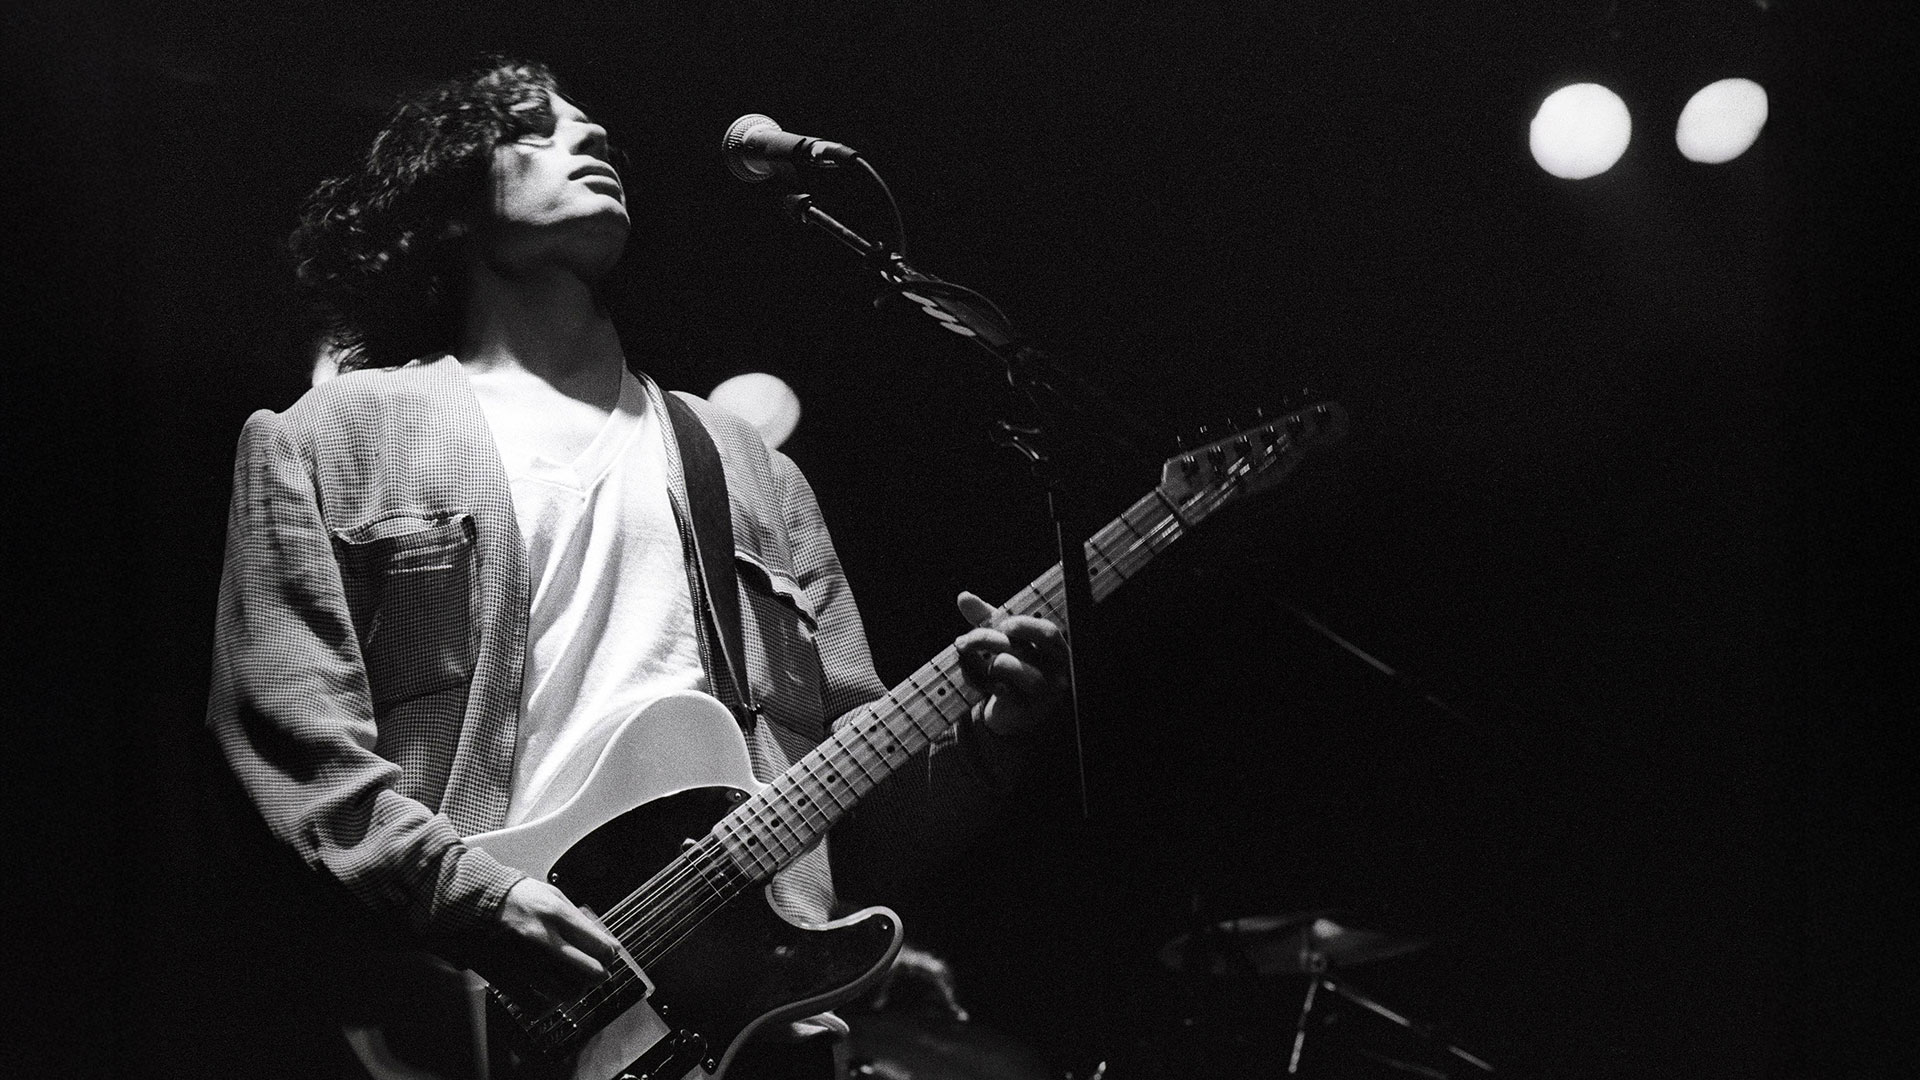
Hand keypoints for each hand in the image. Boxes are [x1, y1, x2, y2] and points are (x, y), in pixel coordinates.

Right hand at [470, 878, 623, 1003]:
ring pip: (568, 992)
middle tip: (597, 971)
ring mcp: (525, 963)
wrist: (471, 904)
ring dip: (576, 989)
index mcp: (556, 915)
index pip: (600, 945)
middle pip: (590, 972)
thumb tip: (600, 939)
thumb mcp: (550, 894)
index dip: (610, 954)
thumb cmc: (512, 896)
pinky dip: (549, 1004)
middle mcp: (543, 941)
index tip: (609, 955)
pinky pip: (538, 1005)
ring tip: (574, 981)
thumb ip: (576, 917)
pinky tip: (550, 994)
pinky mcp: (508, 979)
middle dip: (599, 974)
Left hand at [953, 591, 1069, 735]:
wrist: (1015, 715)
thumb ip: (986, 618)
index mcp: (1056, 651)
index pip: (1047, 633)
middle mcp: (1055, 672)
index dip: (1023, 625)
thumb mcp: (1003, 641)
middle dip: (985, 638)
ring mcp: (1042, 693)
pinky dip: (978, 680)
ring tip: (969, 661)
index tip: (1001, 625)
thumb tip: (964, 597)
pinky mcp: (1024, 709)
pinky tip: (975, 679)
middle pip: (1020, 647)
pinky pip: (996, 687)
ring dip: (981, 660)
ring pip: (1008, 666)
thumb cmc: (1014, 670)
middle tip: (962, 640)